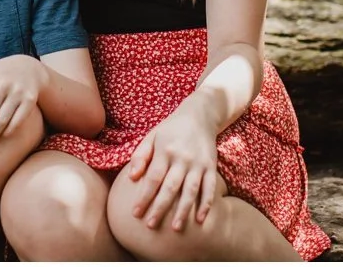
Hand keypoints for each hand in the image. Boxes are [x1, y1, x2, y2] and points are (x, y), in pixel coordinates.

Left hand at [119, 103, 221, 235]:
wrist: (200, 114)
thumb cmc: (171, 129)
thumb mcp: (152, 136)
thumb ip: (140, 156)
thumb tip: (131, 177)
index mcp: (165, 150)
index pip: (153, 177)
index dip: (144, 196)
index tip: (135, 214)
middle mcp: (182, 157)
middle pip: (170, 186)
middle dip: (160, 207)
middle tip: (150, 226)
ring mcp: (198, 163)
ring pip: (190, 189)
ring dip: (183, 210)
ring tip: (175, 228)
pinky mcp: (210, 166)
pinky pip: (210, 187)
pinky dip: (207, 204)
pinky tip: (200, 220)